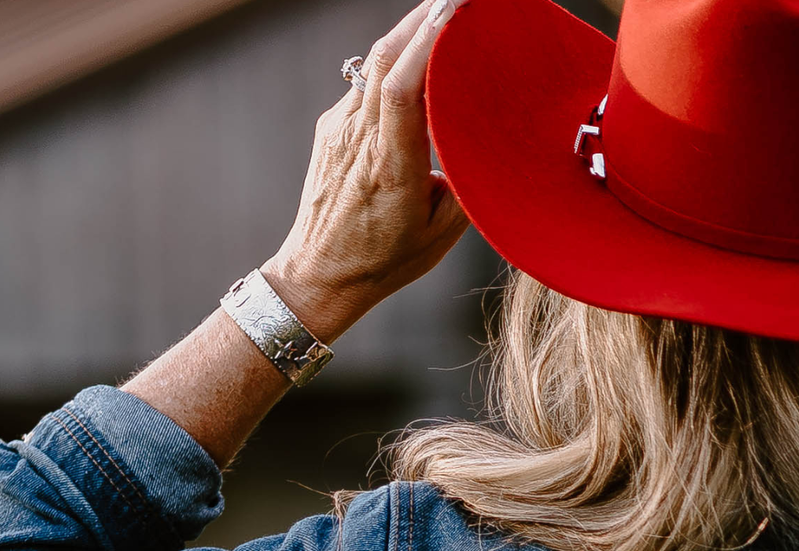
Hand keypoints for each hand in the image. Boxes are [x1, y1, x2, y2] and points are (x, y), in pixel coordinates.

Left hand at [267, 0, 477, 341]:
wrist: (317, 276)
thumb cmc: (385, 260)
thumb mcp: (444, 229)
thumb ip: (464, 177)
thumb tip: (481, 138)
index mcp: (391, 167)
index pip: (402, 89)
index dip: (427, 43)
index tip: (456, 10)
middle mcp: (359, 139)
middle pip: (384, 57)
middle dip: (423, 18)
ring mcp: (339, 129)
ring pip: (372, 63)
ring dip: (409, 34)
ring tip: (445, 15)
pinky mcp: (331, 128)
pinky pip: (364, 82)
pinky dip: (394, 63)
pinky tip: (417, 60)